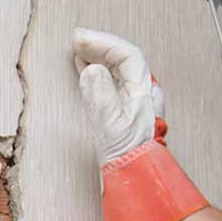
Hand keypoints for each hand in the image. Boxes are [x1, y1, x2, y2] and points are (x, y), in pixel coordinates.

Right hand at [72, 27, 168, 166]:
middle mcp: (143, 94)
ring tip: (79, 51)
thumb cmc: (131, 159)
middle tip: (77, 40)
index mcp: (143, 92)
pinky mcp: (126, 113)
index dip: (102, 42)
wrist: (140, 181)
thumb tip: (92, 70)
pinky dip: (98, 73)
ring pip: (118, 70)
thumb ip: (101, 97)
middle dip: (99, 46)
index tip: (80, 39)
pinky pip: (113, 83)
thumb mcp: (112, 128)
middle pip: (123, 59)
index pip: (126, 55)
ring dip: (98, 57)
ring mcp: (136, 103)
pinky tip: (87, 71)